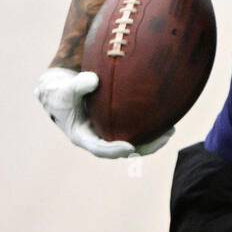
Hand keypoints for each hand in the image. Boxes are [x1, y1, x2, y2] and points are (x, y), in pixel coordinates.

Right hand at [34, 67, 173, 157]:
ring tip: (170, 130)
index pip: (100, 149)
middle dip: (144, 147)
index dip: (114, 150)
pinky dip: (150, 127)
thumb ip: (77, 86)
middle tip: (163, 138)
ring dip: (152, 140)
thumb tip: (94, 80)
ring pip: (134, 142)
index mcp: (83, 136)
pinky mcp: (117, 124)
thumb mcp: (64, 88)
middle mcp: (98, 138)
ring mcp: (109, 132)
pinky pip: (136, 130)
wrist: (61, 89)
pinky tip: (167, 119)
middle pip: (123, 151)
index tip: (129, 147)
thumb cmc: (61, 90)